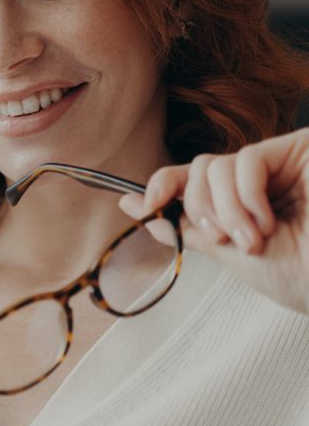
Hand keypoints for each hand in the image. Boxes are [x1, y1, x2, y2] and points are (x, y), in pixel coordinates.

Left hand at [119, 128, 308, 315]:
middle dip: (199, 209)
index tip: (142, 204)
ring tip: (254, 239)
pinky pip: (246, 160)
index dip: (161, 185)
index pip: (190, 177)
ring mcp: (279, 163)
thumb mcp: (229, 253)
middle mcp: (258, 179)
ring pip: (214, 165)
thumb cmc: (301, 276)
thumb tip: (133, 206)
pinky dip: (245, 195)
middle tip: (226, 240)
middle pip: (196, 170)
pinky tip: (265, 219)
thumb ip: (184, 227)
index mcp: (239, 201)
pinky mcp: (298, 150)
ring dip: (225, 209)